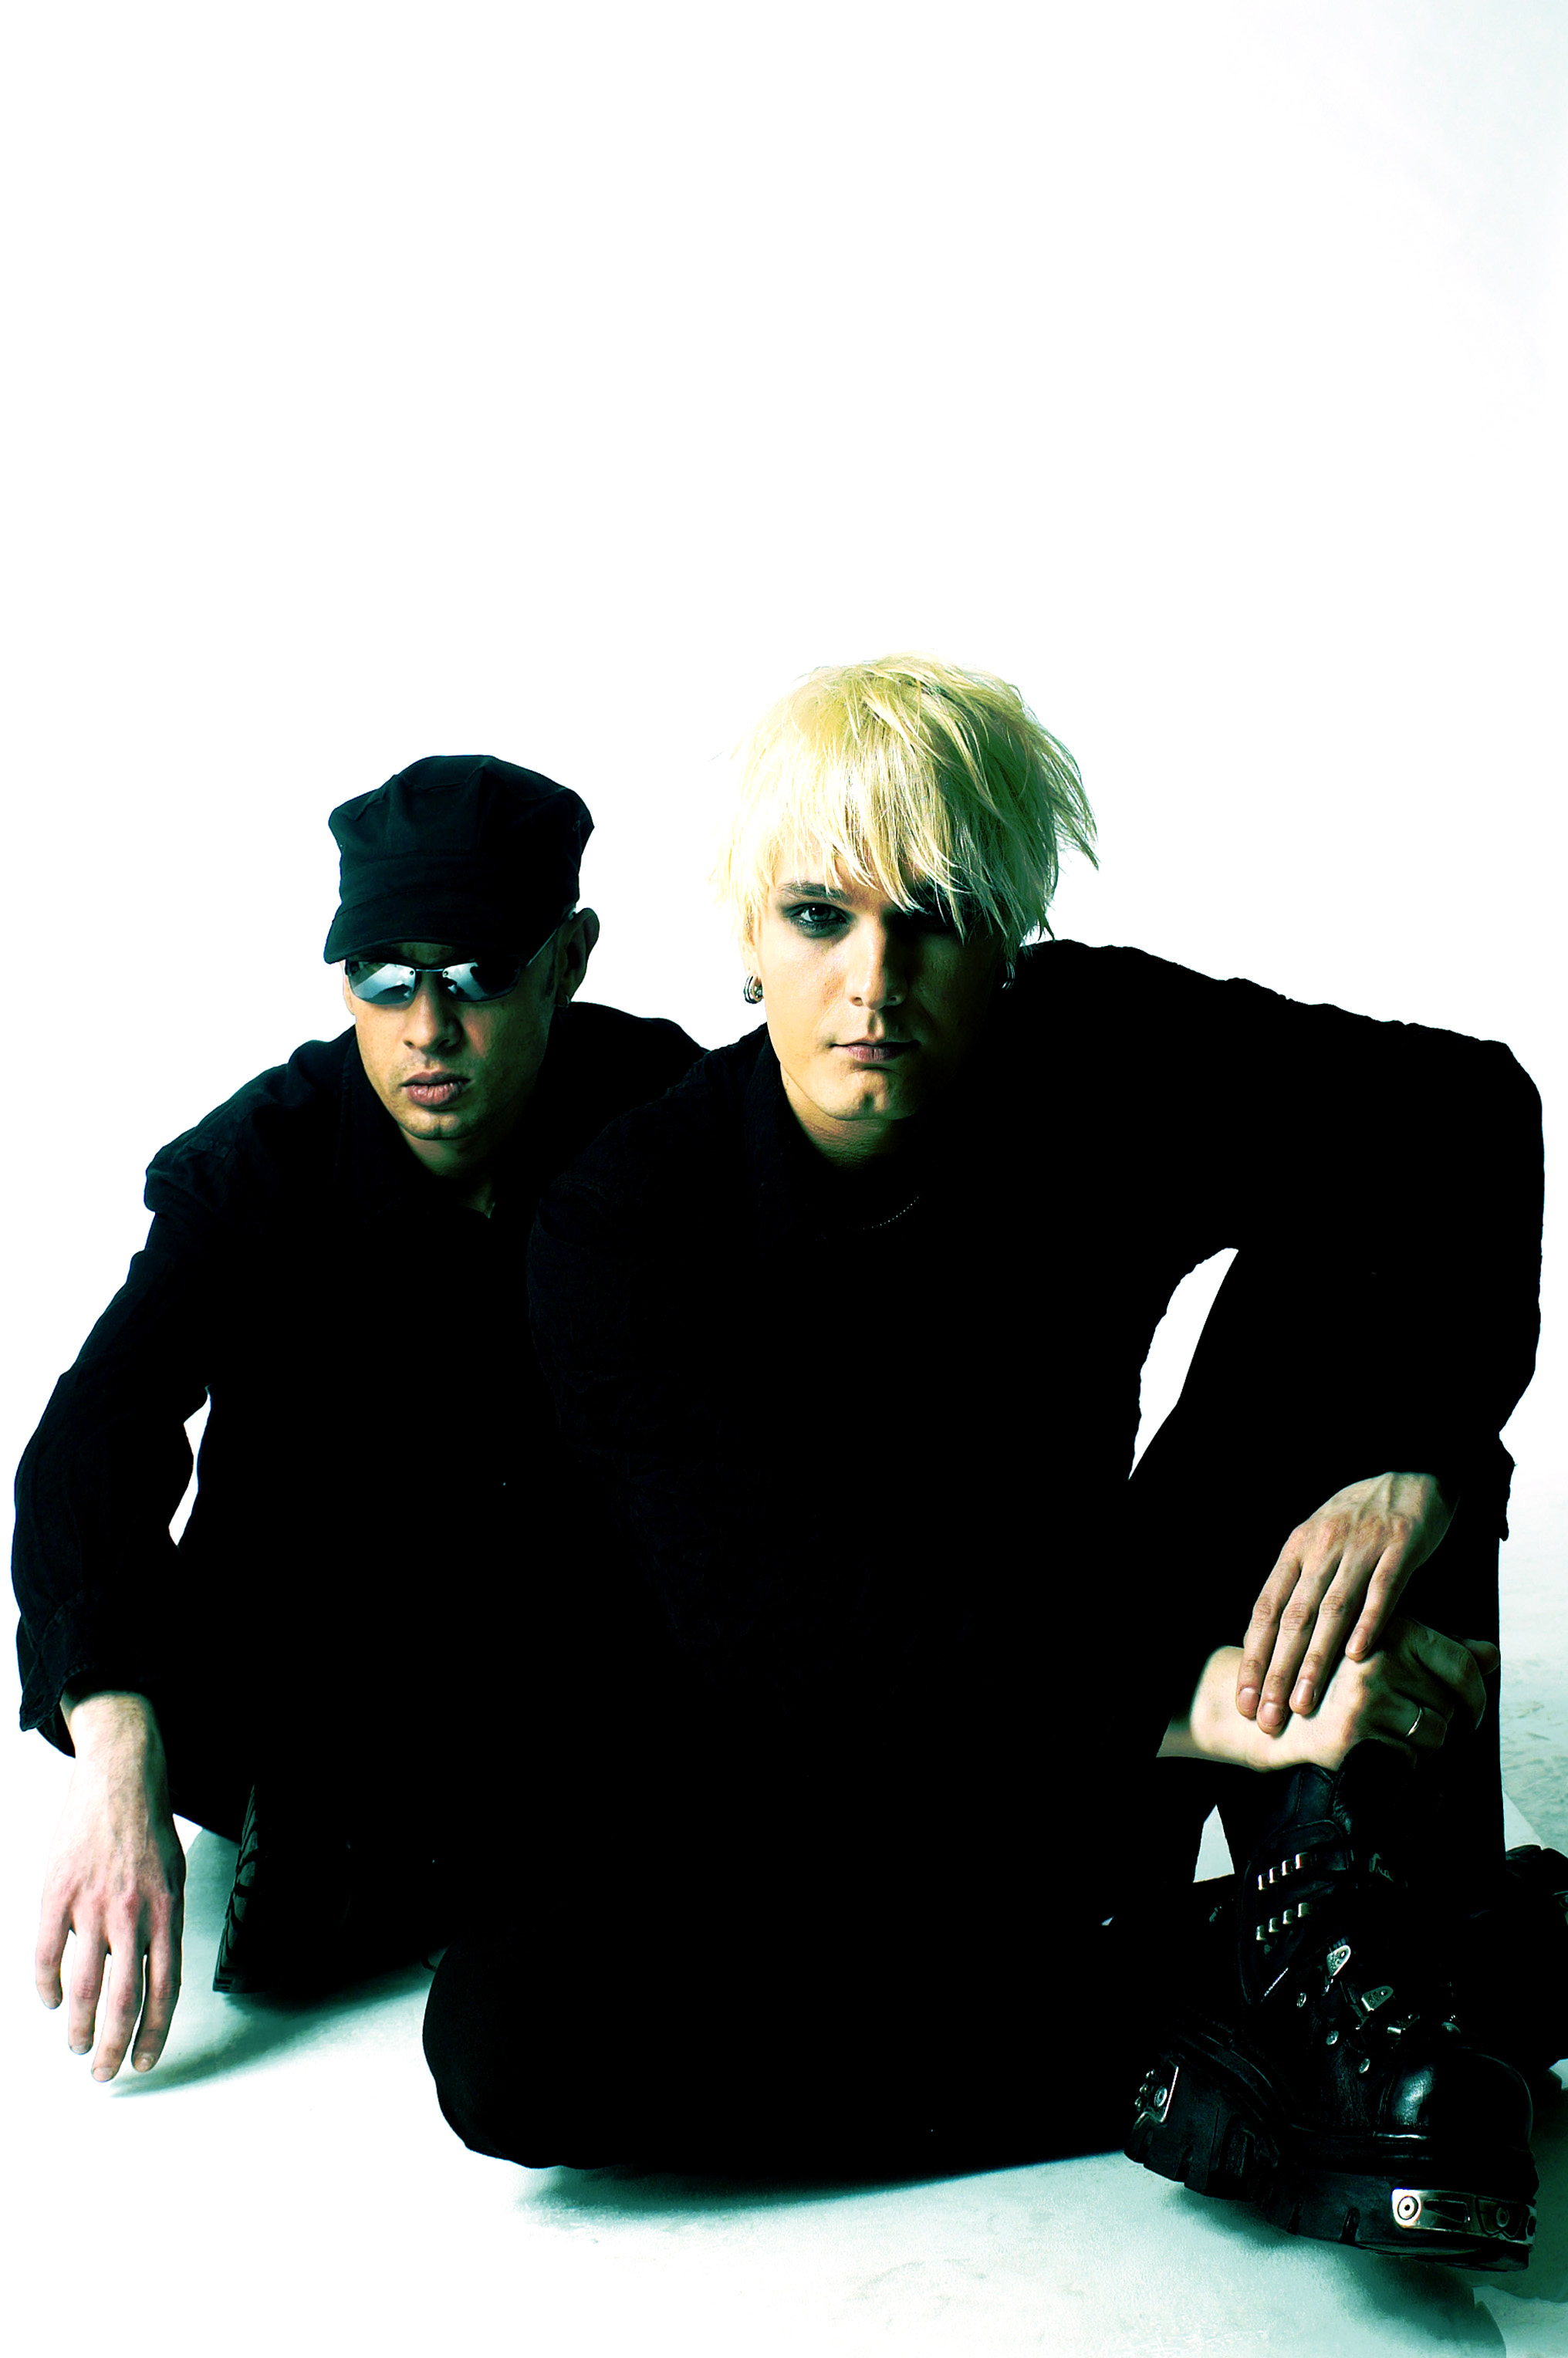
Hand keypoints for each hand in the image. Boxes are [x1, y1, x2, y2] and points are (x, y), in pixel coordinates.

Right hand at [36, 1693, 185, 2079]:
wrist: (121, 1773)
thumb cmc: (148, 1824)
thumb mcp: (172, 1875)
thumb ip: (159, 1924)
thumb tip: (145, 1973)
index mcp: (166, 1911)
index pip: (164, 1988)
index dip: (154, 2032)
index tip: (145, 2060)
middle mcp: (132, 1913)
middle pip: (124, 2000)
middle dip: (115, 2047)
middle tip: (106, 2073)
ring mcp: (92, 1905)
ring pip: (84, 1987)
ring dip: (80, 2027)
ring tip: (77, 2045)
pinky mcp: (57, 1894)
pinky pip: (45, 1955)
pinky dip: (45, 1987)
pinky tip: (50, 2001)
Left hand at [1235, 1471, 1452, 1733]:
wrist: (1412, 1472)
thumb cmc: (1361, 1519)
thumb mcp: (1320, 1542)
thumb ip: (1301, 1585)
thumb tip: (1276, 1639)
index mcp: (1296, 1549)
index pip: (1267, 1609)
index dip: (1255, 1656)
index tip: (1246, 1699)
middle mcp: (1321, 1548)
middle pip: (1294, 1618)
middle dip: (1278, 1672)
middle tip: (1268, 1717)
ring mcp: (1360, 1547)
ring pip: (1331, 1610)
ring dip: (1315, 1660)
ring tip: (1304, 1703)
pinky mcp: (1400, 1547)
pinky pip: (1383, 1590)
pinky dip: (1369, 1623)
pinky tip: (1357, 1657)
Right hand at [1264, 1614, 1496, 1772]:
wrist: (1273, 1711)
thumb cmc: (1339, 1682)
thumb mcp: (1387, 1651)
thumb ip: (1441, 1651)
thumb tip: (1492, 1656)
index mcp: (1391, 1628)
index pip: (1462, 1663)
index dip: (1477, 1695)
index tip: (1472, 1713)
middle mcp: (1379, 1657)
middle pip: (1451, 1703)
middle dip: (1443, 1721)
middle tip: (1413, 1723)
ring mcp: (1365, 1695)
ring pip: (1435, 1732)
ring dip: (1424, 1744)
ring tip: (1393, 1734)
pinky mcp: (1354, 1731)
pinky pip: (1410, 1757)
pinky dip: (1401, 1761)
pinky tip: (1374, 1747)